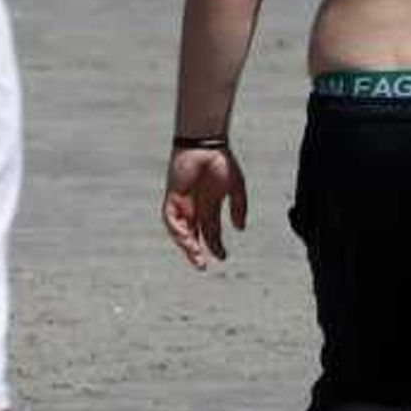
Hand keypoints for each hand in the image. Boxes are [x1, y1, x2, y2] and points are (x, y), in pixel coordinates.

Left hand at [161, 144, 246, 268]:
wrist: (206, 144)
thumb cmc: (221, 161)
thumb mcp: (236, 188)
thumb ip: (238, 207)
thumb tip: (240, 228)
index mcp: (210, 206)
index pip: (211, 232)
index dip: (216, 246)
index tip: (223, 257)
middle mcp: (195, 208)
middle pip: (193, 235)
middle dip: (196, 252)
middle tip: (201, 266)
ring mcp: (182, 203)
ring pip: (181, 231)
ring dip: (185, 244)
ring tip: (193, 254)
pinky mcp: (172, 197)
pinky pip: (170, 218)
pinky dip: (176, 229)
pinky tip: (184, 238)